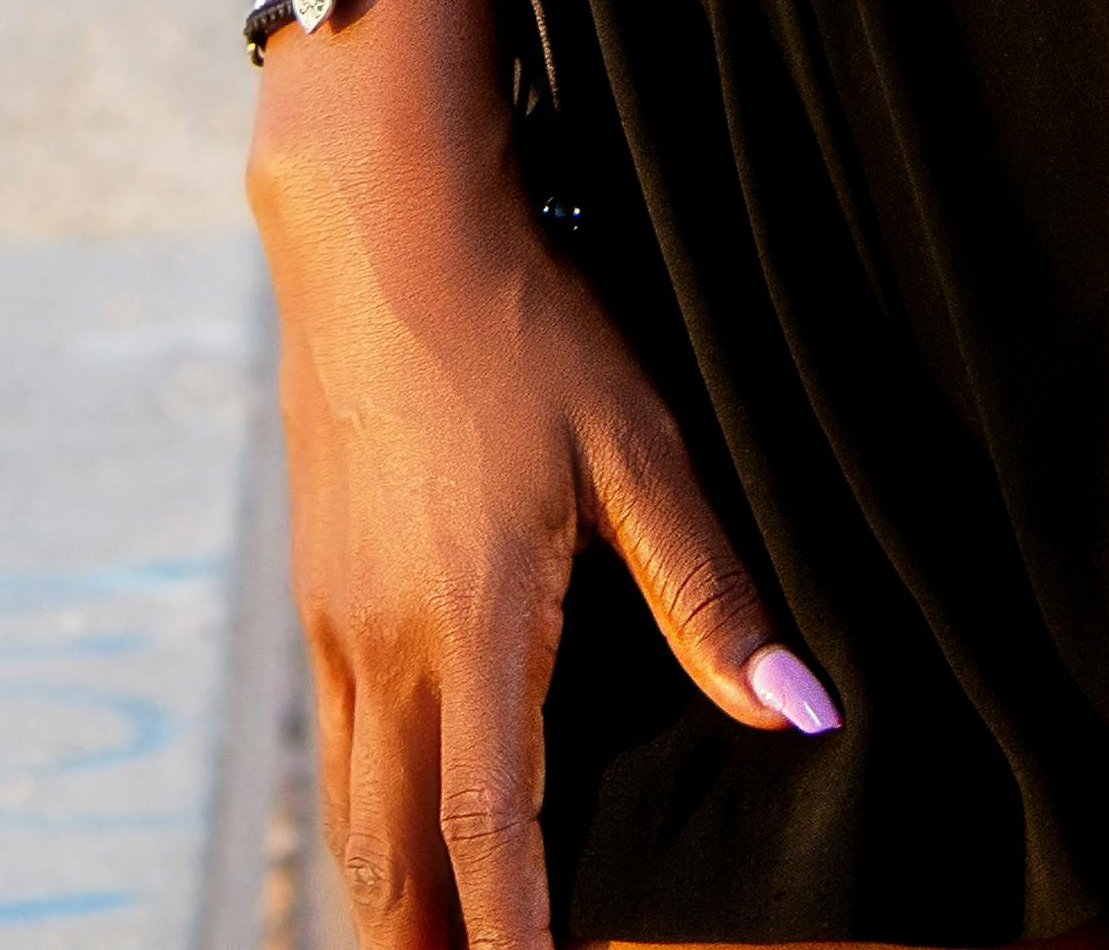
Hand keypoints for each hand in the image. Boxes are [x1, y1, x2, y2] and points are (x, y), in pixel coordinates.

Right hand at [252, 0, 834, 949]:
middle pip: (393, 853)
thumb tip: (796, 710)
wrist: (382, 230)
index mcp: (476, 625)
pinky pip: (328, 742)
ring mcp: (332, 621)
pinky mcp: (311, 587)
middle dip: (428, 940)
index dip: (513, 935)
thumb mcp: (639, 449)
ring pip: (347, 808)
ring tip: (429, 945)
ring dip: (387, 892)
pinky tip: (390, 818)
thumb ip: (709, 594)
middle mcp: (385, 646)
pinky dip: (358, 814)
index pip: (490, 832)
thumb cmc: (526, 329)